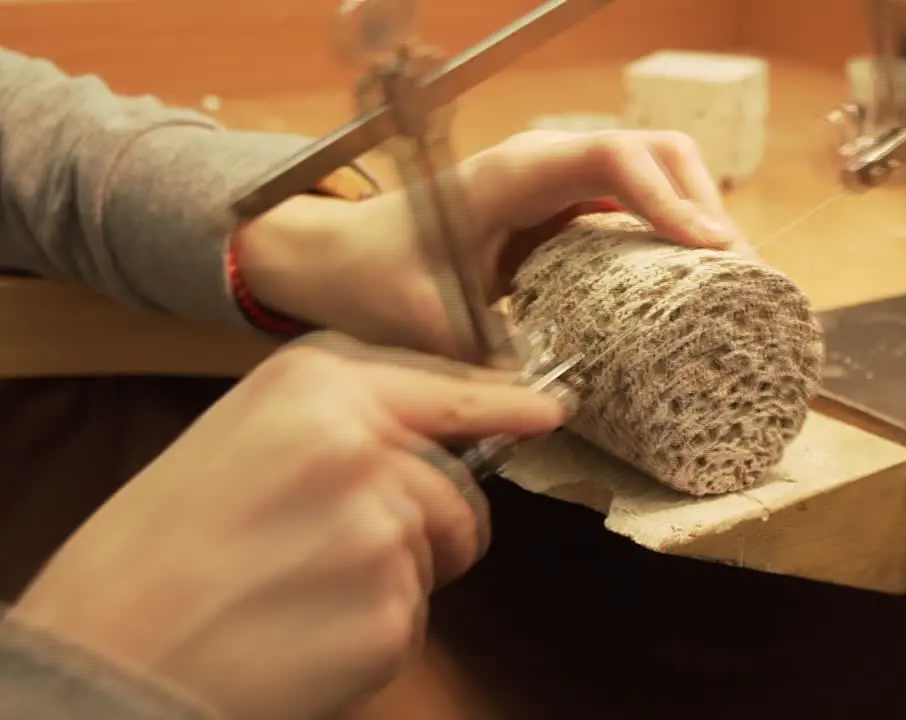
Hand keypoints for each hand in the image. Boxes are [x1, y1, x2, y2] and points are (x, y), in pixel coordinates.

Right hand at [10, 333, 567, 718]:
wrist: (109, 648)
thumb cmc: (157, 545)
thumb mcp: (241, 434)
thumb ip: (341, 416)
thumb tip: (438, 428)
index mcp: (315, 383)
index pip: (446, 388)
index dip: (501, 402)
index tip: (549, 409)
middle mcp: (364, 442)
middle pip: (458, 482)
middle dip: (431, 518)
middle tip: (341, 551)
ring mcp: (386, 527)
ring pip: (444, 546)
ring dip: (401, 572)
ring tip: (307, 588)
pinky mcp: (396, 609)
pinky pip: (417, 612)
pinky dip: (376, 628)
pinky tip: (307, 629)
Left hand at [236, 129, 759, 351]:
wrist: (341, 256)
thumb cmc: (375, 274)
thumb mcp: (426, 321)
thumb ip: (488, 358)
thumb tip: (558, 408)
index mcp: (514, 174)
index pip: (612, 159)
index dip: (669, 200)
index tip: (712, 250)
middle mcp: (549, 166)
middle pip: (657, 152)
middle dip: (707, 205)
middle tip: (739, 277)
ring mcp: (562, 185)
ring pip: (658, 175)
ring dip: (700, 219)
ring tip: (732, 285)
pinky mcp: (567, 212)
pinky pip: (636, 208)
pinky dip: (674, 237)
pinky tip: (689, 285)